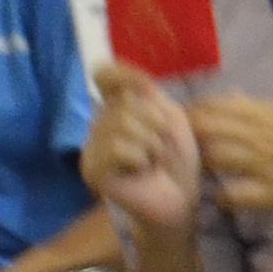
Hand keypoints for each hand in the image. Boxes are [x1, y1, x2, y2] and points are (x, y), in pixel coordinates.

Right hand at [83, 73, 204, 232]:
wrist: (180, 198)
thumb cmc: (177, 159)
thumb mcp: (170, 117)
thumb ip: (148, 93)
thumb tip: (125, 72)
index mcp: (117, 107)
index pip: (104, 74)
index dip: (125, 75)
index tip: (146, 87)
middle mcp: (99, 122)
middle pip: (125, 102)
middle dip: (156, 125)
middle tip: (160, 148)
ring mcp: (92, 146)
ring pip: (123, 123)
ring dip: (151, 144)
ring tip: (152, 161)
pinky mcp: (92, 168)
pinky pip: (117, 147)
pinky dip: (140, 158)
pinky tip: (141, 172)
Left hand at [185, 93, 272, 218]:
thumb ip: (257, 108)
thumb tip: (230, 97)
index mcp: (262, 111)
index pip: (209, 106)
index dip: (189, 116)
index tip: (182, 125)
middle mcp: (255, 133)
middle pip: (202, 129)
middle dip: (186, 140)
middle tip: (183, 153)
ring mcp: (260, 163)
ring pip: (210, 158)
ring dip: (201, 167)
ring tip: (202, 176)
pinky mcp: (269, 192)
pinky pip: (230, 195)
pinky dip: (222, 198)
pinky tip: (226, 199)